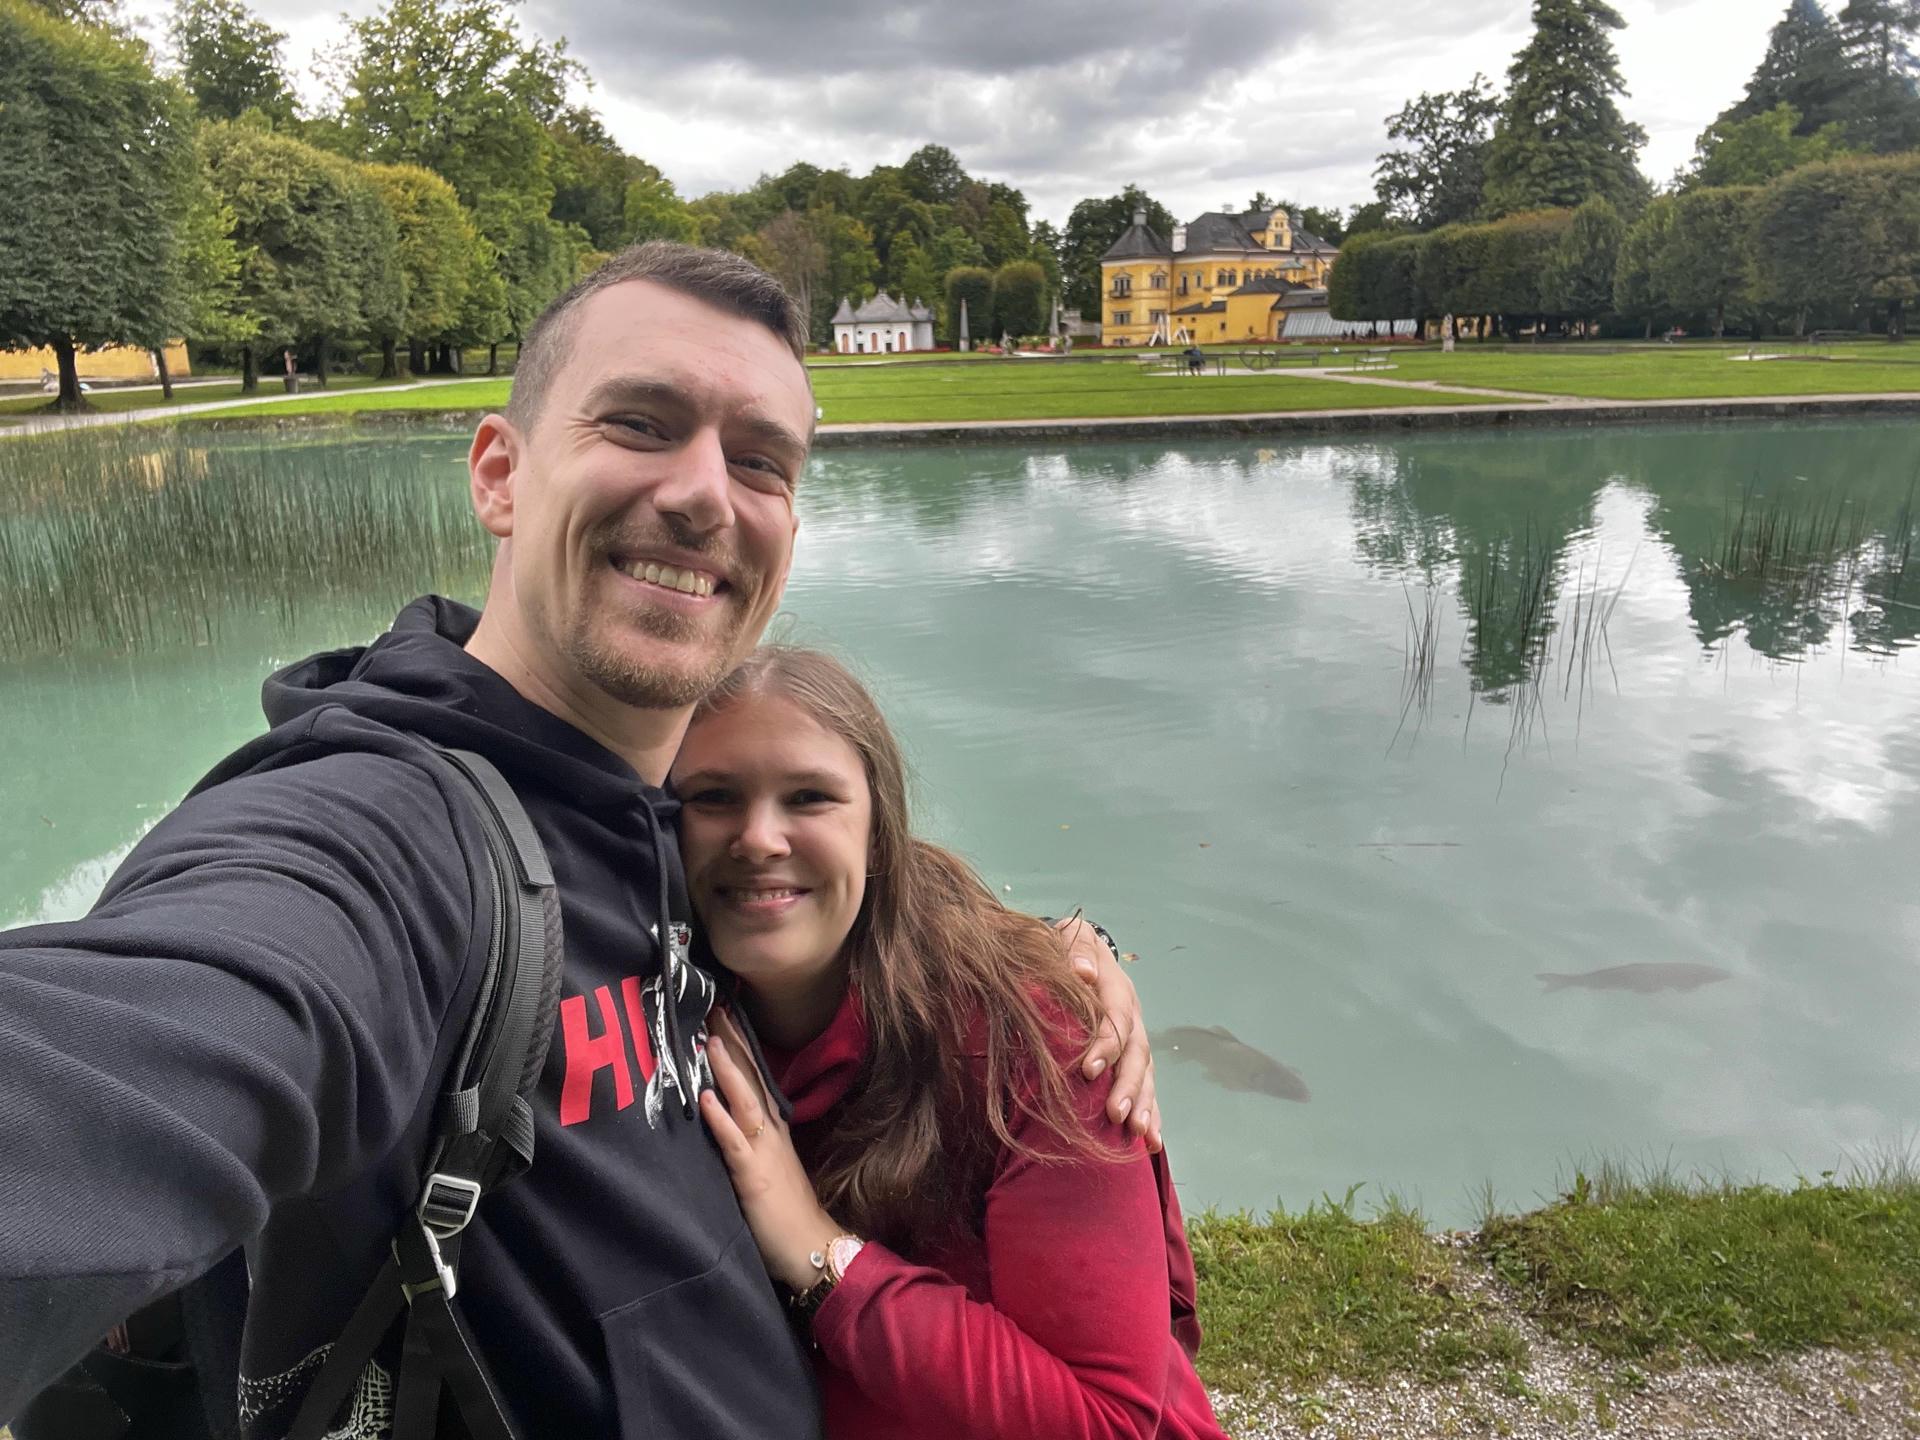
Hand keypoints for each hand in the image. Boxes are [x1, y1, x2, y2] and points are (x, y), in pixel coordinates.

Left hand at [699, 1010, 845, 1292]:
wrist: (811, 1246)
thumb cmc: (787, 1212)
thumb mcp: (769, 1166)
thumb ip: (750, 1141)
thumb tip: (726, 1115)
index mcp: (773, 1128)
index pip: (755, 1078)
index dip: (740, 1047)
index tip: (724, 1014)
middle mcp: (770, 1131)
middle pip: (751, 1078)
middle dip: (733, 1043)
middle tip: (715, 1006)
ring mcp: (763, 1151)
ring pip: (744, 1100)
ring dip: (727, 1070)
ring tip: (710, 1040)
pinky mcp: (753, 1176)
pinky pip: (734, 1143)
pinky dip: (720, 1119)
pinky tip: (706, 1099)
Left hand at [1055, 917, 1160, 1152]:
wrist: (1079, 952)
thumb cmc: (1066, 949)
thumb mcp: (1069, 936)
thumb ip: (1076, 948)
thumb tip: (1083, 972)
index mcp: (1116, 987)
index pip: (1116, 1017)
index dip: (1105, 1043)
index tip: (1087, 1070)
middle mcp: (1132, 1016)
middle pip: (1137, 1052)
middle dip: (1128, 1085)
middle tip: (1116, 1115)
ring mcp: (1136, 1038)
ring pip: (1147, 1074)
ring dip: (1144, 1104)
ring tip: (1138, 1133)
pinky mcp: (1133, 1058)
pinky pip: (1147, 1088)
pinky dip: (1151, 1113)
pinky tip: (1151, 1143)